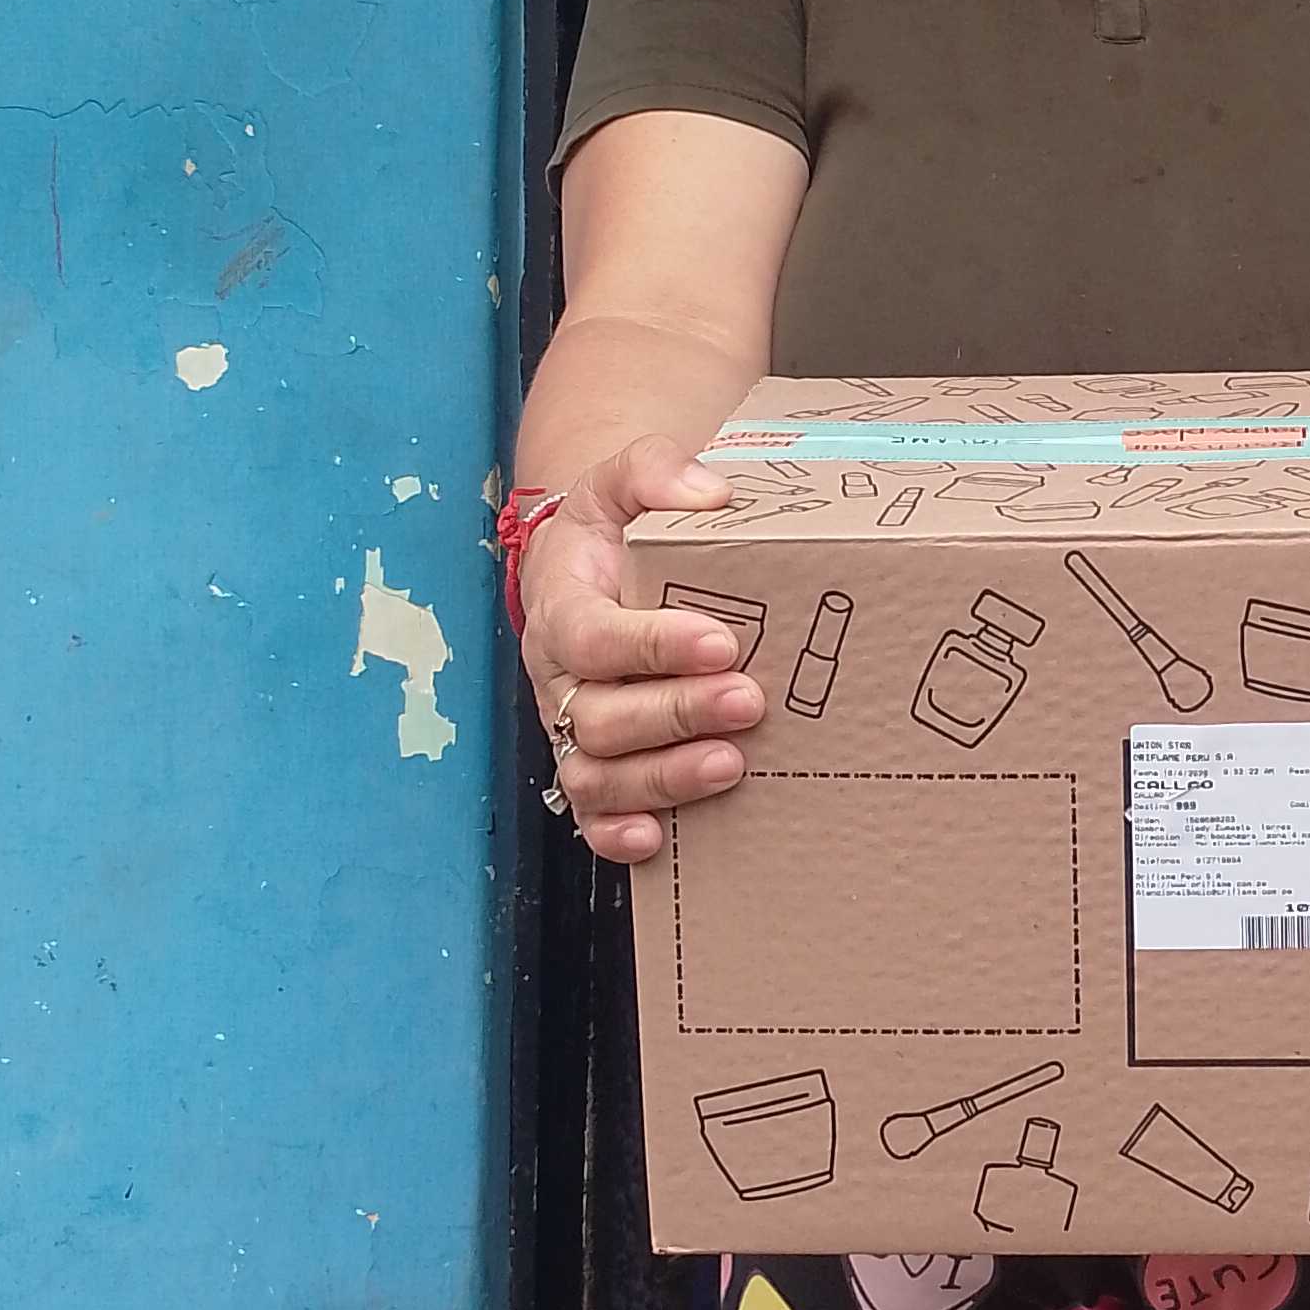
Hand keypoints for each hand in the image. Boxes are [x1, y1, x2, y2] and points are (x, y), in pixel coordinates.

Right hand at [519, 435, 763, 865]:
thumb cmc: (612, 531)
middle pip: (599, 715)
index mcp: (563, 607)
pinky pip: (587, 816)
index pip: (592, 636)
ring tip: (730, 764)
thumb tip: (711, 492)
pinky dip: (615, 835)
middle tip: (749, 700)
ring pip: (595, 773)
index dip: (651, 645)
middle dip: (676, 713)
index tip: (721, 640)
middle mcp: (560, 678)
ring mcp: (572, 728)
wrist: (589, 566)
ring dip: (662, 777)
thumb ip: (656, 470)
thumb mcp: (622, 481)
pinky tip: (658, 839)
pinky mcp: (591, 766)